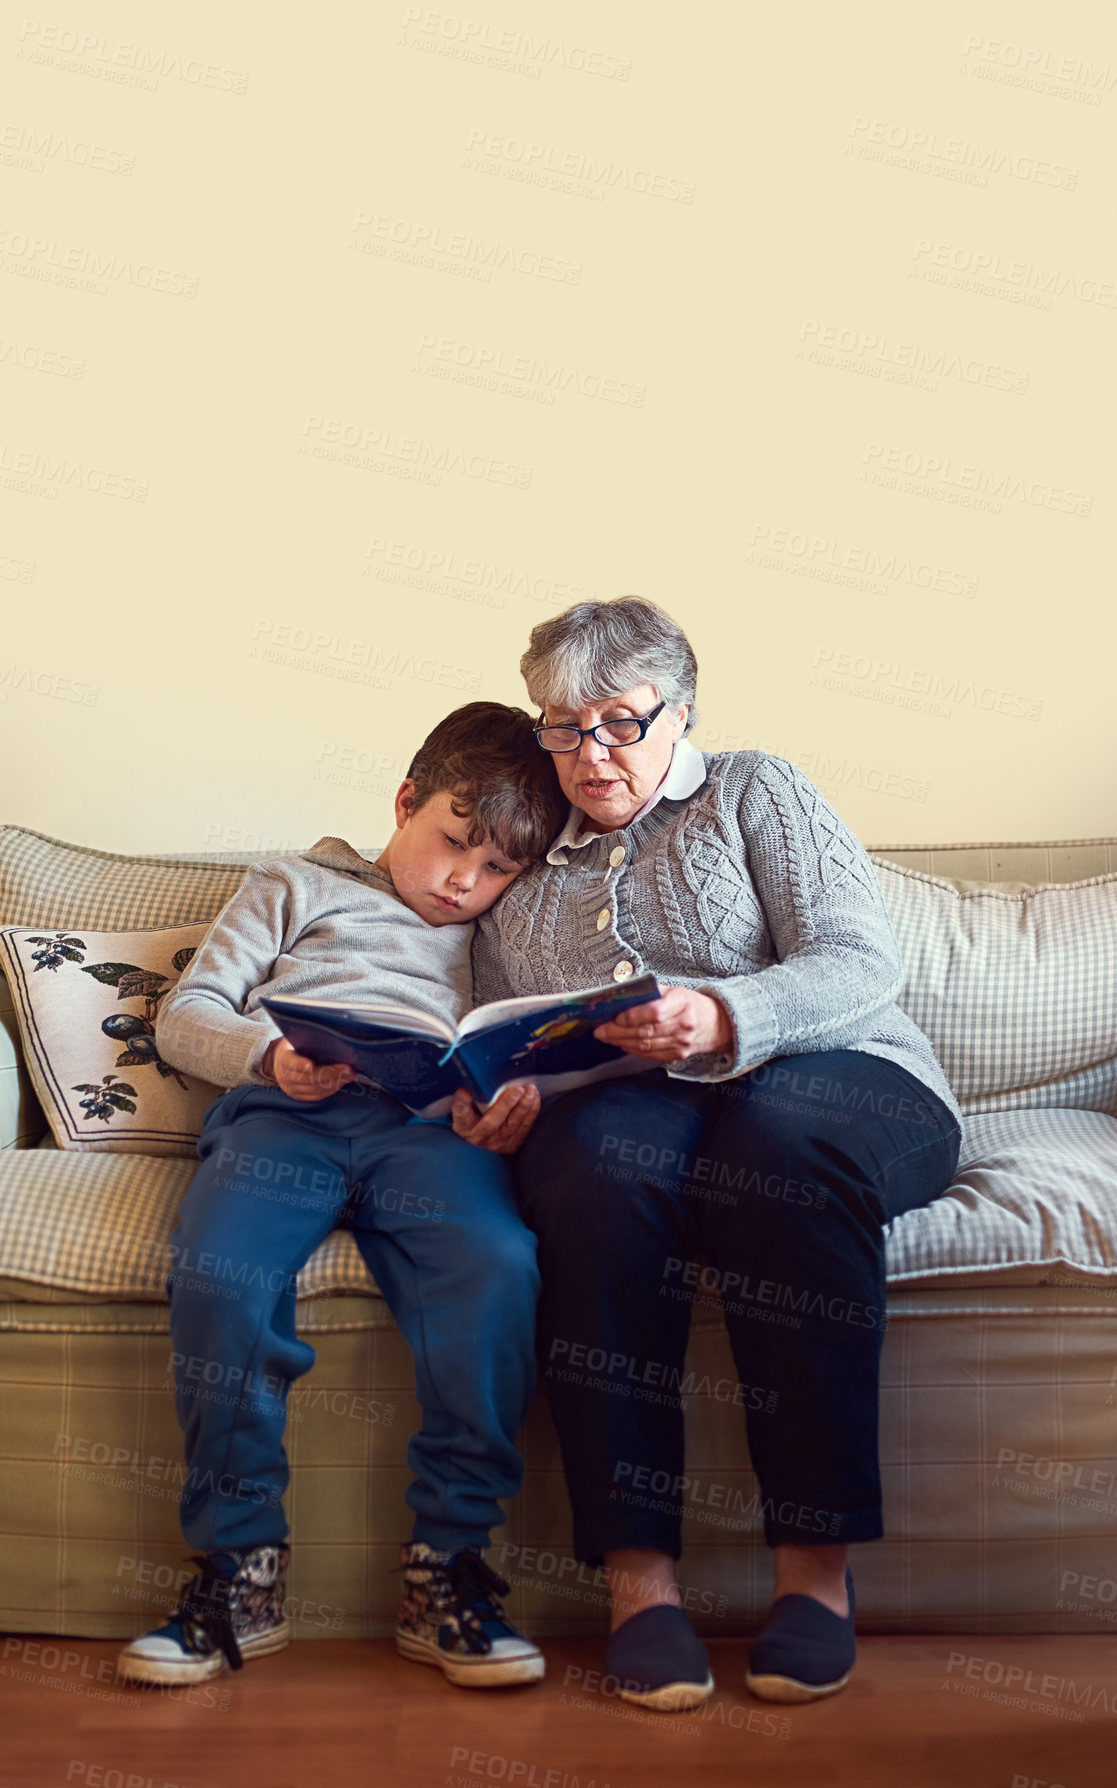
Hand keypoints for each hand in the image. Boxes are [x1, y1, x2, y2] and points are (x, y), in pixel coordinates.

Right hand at [263, 1037, 356, 1101]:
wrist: (282, 1061)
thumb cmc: (295, 1045)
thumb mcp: (298, 1038)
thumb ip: (310, 1038)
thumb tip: (332, 1034)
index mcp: (283, 1058)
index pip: (291, 1062)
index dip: (301, 1065)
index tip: (311, 1065)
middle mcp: (284, 1077)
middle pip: (309, 1078)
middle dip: (331, 1073)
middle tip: (348, 1069)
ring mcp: (291, 1089)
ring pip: (315, 1089)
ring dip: (335, 1082)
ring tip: (350, 1075)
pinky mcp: (299, 1096)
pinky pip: (316, 1096)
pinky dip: (331, 1089)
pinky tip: (342, 1082)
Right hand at [450, 1083, 540, 1153]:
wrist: (482, 1138)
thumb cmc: (474, 1117)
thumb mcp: (466, 1107)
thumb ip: (469, 1097)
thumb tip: (471, 1084)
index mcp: (463, 1125)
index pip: (460, 1113)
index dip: (462, 1103)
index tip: (464, 1091)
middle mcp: (478, 1137)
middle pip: (491, 1123)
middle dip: (506, 1105)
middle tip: (517, 1090)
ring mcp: (496, 1144)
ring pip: (512, 1125)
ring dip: (524, 1106)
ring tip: (530, 1090)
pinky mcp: (511, 1145)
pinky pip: (524, 1128)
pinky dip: (531, 1112)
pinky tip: (534, 1098)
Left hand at [593, 986, 733, 1062]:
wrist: (715, 1024)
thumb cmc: (688, 1003)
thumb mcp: (673, 990)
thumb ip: (649, 993)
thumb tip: (620, 997)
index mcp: (683, 1002)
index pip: (655, 1012)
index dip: (632, 1016)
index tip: (615, 1016)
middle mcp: (684, 1024)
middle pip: (646, 1032)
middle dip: (618, 1032)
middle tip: (600, 1030)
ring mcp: (682, 1043)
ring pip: (645, 1046)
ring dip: (621, 1042)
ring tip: (606, 1037)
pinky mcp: (678, 1055)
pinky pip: (651, 1055)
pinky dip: (633, 1050)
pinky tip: (622, 1044)